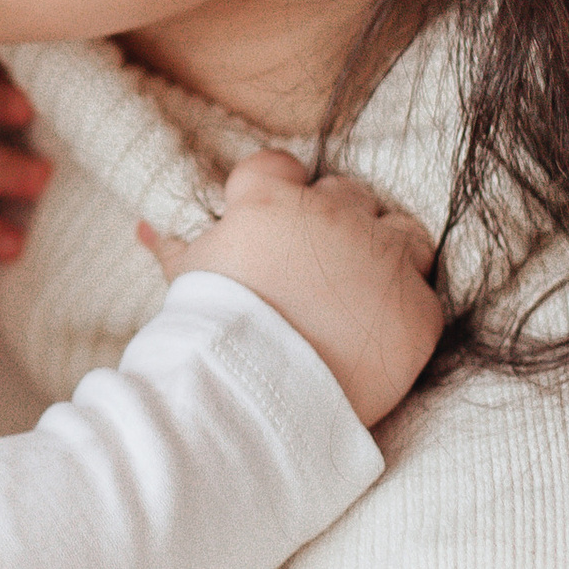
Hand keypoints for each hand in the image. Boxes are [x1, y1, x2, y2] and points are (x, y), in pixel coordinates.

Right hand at [150, 147, 442, 428]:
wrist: (252, 402)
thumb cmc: (210, 337)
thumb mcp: (187, 281)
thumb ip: (175, 245)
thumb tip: (145, 227)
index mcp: (269, 201)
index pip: (280, 166)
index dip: (278, 193)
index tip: (274, 227)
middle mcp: (332, 216)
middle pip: (348, 192)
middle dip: (334, 221)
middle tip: (316, 268)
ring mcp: (381, 260)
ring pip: (400, 231)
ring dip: (385, 251)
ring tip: (360, 293)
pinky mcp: (416, 310)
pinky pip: (424, 295)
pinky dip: (404, 311)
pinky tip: (375, 335)